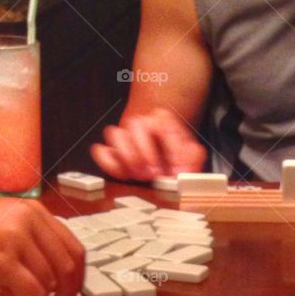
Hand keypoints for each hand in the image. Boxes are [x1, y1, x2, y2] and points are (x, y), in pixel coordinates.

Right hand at [91, 107, 206, 181]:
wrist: (163, 152)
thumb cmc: (176, 154)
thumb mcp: (191, 154)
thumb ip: (192, 159)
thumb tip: (182, 171)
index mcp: (162, 120)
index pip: (164, 126)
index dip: (171, 151)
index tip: (175, 171)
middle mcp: (140, 123)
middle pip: (135, 125)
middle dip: (144, 152)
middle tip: (153, 174)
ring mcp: (123, 135)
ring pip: (115, 134)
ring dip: (126, 157)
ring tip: (138, 175)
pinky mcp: (111, 150)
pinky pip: (101, 151)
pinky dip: (108, 163)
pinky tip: (123, 175)